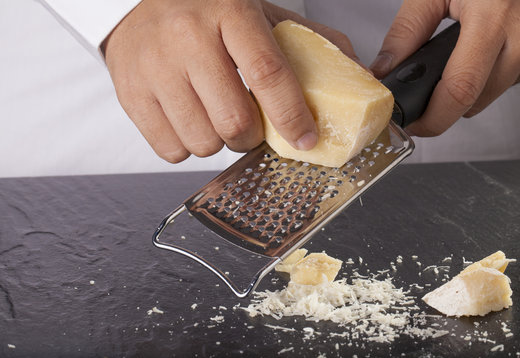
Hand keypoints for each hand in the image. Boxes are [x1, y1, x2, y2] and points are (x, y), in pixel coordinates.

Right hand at [103, 0, 357, 162]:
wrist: (139, 0)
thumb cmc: (206, 10)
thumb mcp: (258, 13)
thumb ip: (308, 42)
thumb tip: (356, 74)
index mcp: (229, 12)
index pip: (268, 74)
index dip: (292, 115)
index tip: (306, 139)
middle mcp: (187, 39)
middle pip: (235, 121)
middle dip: (252, 137)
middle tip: (252, 126)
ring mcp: (154, 68)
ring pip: (202, 142)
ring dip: (219, 141)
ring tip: (216, 118)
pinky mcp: (130, 93)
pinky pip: (170, 149)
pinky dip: (188, 147)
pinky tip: (190, 121)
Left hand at [370, 0, 519, 136]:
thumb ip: (408, 30)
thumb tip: (385, 70)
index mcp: (495, 17)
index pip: (459, 89)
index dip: (432, 117)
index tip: (415, 125)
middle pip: (473, 101)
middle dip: (444, 102)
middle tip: (429, 86)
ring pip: (489, 96)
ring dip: (469, 86)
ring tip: (462, 54)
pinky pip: (507, 83)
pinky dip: (489, 76)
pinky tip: (486, 52)